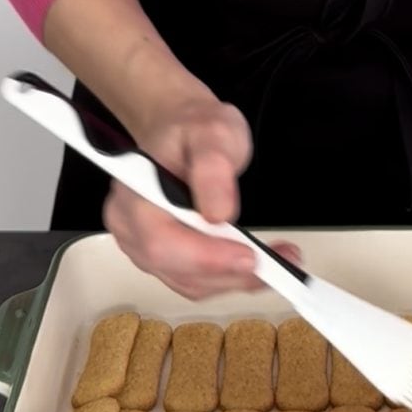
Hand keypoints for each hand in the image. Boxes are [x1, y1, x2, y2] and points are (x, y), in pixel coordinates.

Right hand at [103, 95, 299, 297]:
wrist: (181, 131)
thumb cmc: (193, 129)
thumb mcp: (212, 132)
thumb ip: (213, 168)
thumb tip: (220, 214)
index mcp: (134, 195)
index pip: (161, 241)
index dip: (205, 258)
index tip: (249, 257)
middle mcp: (130, 228)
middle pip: (176, 269)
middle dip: (230, 272)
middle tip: (280, 263)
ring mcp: (143, 247)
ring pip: (190, 282)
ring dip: (237, 278)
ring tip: (281, 260)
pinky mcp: (164, 259)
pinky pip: (196, 280)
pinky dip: (230, 277)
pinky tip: (259, 262)